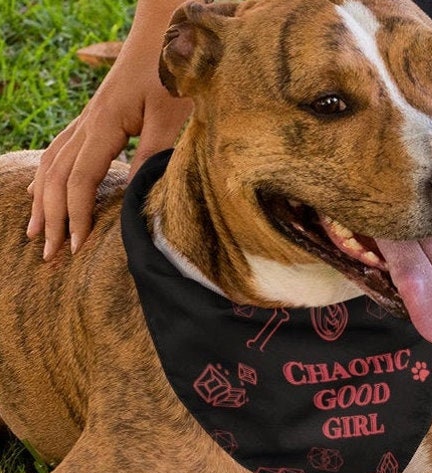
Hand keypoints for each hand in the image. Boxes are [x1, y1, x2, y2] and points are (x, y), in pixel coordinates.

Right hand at [28, 0, 192, 259]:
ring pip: (51, 163)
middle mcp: (87, 123)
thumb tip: (135, 198)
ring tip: (36, 232)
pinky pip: (59, 151)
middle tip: (50, 255)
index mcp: (103, 125)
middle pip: (57, 176)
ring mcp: (87, 119)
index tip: (77, 248)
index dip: (77, 215)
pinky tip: (42, 192)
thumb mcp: (170, 118)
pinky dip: (47, 177)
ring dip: (43, 201)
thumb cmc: (172, 74)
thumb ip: (152, 157)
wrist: (166, 35)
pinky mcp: (94, 119)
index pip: (80, 180)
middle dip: (52, 217)